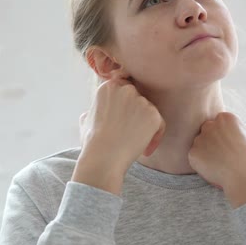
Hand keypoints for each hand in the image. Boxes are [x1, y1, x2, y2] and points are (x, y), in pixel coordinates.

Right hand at [72, 76, 165, 192]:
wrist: (104, 157)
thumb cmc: (93, 142)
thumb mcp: (86, 120)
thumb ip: (94, 110)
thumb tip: (92, 113)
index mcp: (108, 87)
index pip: (124, 92)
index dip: (124, 109)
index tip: (120, 123)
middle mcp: (126, 89)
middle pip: (138, 99)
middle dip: (135, 115)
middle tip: (129, 133)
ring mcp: (141, 101)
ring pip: (149, 111)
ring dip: (145, 126)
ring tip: (135, 143)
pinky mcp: (153, 114)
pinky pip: (159, 125)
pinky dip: (155, 137)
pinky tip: (145, 151)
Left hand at [188, 112, 245, 207]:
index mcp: (226, 118)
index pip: (219, 123)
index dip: (224, 134)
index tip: (230, 145)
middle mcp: (210, 125)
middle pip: (207, 130)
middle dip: (213, 140)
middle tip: (222, 154)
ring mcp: (200, 139)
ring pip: (200, 144)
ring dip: (206, 152)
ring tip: (219, 163)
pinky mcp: (193, 154)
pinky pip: (194, 157)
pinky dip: (201, 163)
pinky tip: (213, 169)